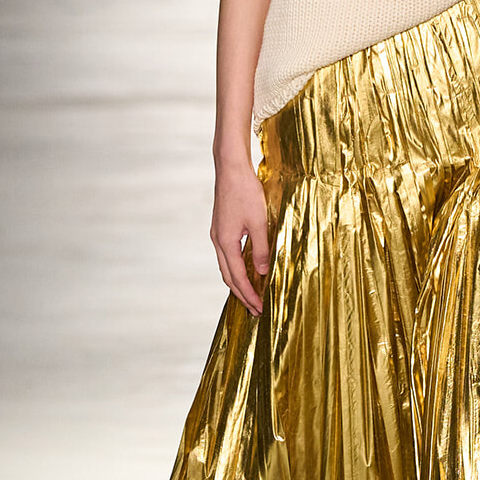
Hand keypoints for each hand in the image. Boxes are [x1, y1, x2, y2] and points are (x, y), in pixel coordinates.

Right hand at [211, 157, 269, 315]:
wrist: (230, 169)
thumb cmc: (245, 192)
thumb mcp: (259, 221)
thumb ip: (260, 248)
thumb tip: (261, 272)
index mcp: (226, 242)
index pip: (237, 277)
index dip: (249, 294)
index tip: (259, 308)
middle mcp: (218, 241)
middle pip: (228, 277)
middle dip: (241, 294)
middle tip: (255, 310)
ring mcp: (218, 235)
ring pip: (226, 267)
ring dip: (237, 283)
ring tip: (250, 295)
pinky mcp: (221, 228)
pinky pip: (227, 256)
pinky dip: (235, 268)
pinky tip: (245, 270)